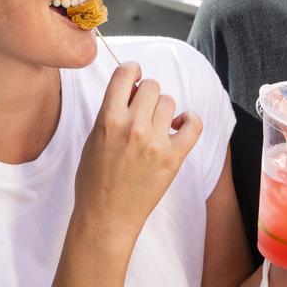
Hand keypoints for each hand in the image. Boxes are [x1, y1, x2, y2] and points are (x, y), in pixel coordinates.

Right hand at [73, 62, 202, 244]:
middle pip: (152, 86)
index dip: (132, 70)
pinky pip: (194, 125)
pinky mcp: (173, 158)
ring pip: (170, 102)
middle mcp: (133, 127)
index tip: (135, 74)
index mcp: (108, 119)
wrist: (106, 216)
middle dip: (148, 92)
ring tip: (157, 124)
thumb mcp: (92, 138)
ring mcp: (155, 142)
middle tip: (143, 107)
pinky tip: (180, 125)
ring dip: (164, 109)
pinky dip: (190, 121)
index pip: (125, 75)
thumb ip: (111, 112)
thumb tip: (132, 91)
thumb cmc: (94, 180)